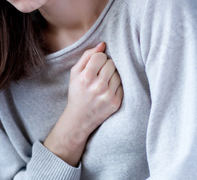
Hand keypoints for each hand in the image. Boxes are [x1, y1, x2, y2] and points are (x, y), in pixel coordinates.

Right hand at [44, 41, 123, 165]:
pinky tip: (107, 91)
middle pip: (111, 64)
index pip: (100, 56)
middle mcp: (97, 86)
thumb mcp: (75, 73)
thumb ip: (87, 56)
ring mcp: (107, 95)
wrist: (79, 118)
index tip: (95, 66)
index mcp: (85, 77)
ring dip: (112, 76)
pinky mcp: (115, 103)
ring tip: (103, 83)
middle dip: (106, 67)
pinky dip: (116, 86)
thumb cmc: (77, 93)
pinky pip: (122, 85)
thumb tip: (103, 44)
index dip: (98, 59)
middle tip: (99, 75)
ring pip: (118, 74)